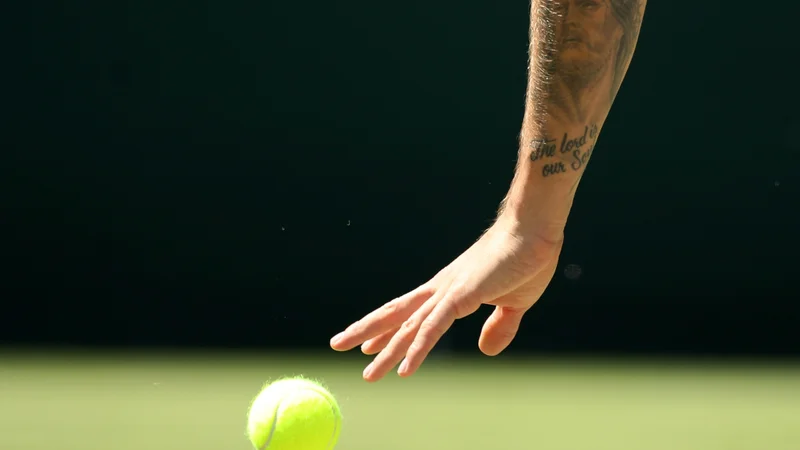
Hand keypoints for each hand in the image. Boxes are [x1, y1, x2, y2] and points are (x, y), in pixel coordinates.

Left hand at [329, 216, 563, 381]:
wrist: (534, 229)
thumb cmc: (526, 258)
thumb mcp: (513, 303)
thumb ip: (499, 327)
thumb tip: (487, 350)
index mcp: (450, 290)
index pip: (409, 312)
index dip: (387, 328)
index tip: (366, 343)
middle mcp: (440, 290)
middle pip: (395, 314)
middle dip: (365, 331)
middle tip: (337, 345)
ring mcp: (448, 292)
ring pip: (408, 326)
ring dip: (386, 351)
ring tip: (366, 373)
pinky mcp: (461, 296)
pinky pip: (433, 328)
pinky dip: (417, 349)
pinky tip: (404, 369)